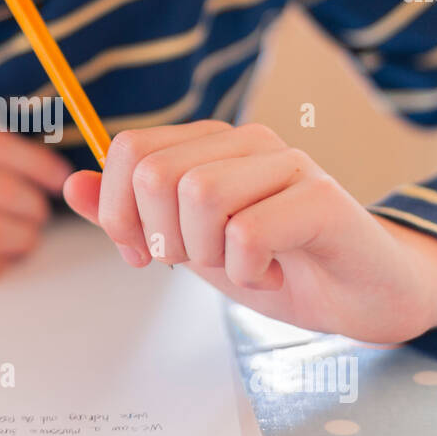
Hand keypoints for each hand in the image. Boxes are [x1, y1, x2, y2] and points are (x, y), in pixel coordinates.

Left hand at [62, 120, 436, 343]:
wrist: (363, 294)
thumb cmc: (276, 265)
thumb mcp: (188, 246)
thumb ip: (131, 218)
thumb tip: (73, 186)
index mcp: (211, 143)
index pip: (131, 149)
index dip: (119, 211)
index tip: (140, 254)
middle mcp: (248, 141)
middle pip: (157, 173)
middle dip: (160, 237)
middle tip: (196, 263)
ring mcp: (289, 163)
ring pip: (200, 195)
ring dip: (207, 254)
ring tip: (240, 268)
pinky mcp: (323, 199)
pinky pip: (248, 232)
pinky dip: (246, 272)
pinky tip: (269, 277)